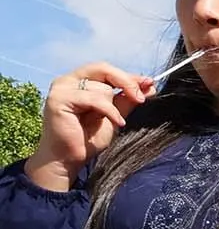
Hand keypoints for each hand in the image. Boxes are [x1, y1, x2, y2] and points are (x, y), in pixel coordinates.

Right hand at [26, 62, 154, 186]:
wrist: (70, 159)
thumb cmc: (88, 139)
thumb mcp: (114, 116)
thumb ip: (127, 99)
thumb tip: (148, 85)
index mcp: (79, 81)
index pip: (106, 70)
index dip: (128, 77)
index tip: (149, 83)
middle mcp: (68, 81)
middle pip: (103, 69)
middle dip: (126, 83)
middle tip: (141, 98)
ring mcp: (61, 89)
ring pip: (102, 87)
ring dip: (114, 107)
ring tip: (114, 121)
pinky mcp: (59, 99)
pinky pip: (94, 99)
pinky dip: (110, 111)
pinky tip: (117, 122)